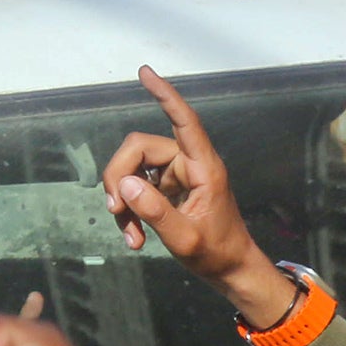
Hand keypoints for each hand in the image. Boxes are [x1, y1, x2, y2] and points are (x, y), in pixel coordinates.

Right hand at [101, 65, 297, 326]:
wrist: (231, 273)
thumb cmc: (217, 255)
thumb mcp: (185, 239)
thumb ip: (154, 211)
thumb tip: (123, 183)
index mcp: (203, 168)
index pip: (185, 122)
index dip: (166, 96)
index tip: (145, 72)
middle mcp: (188, 165)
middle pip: (139, 149)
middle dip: (119, 177)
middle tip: (114, 211)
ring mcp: (177, 176)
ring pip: (132, 169)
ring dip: (122, 200)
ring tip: (128, 232)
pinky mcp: (167, 189)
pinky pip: (135, 187)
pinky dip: (129, 210)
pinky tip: (133, 237)